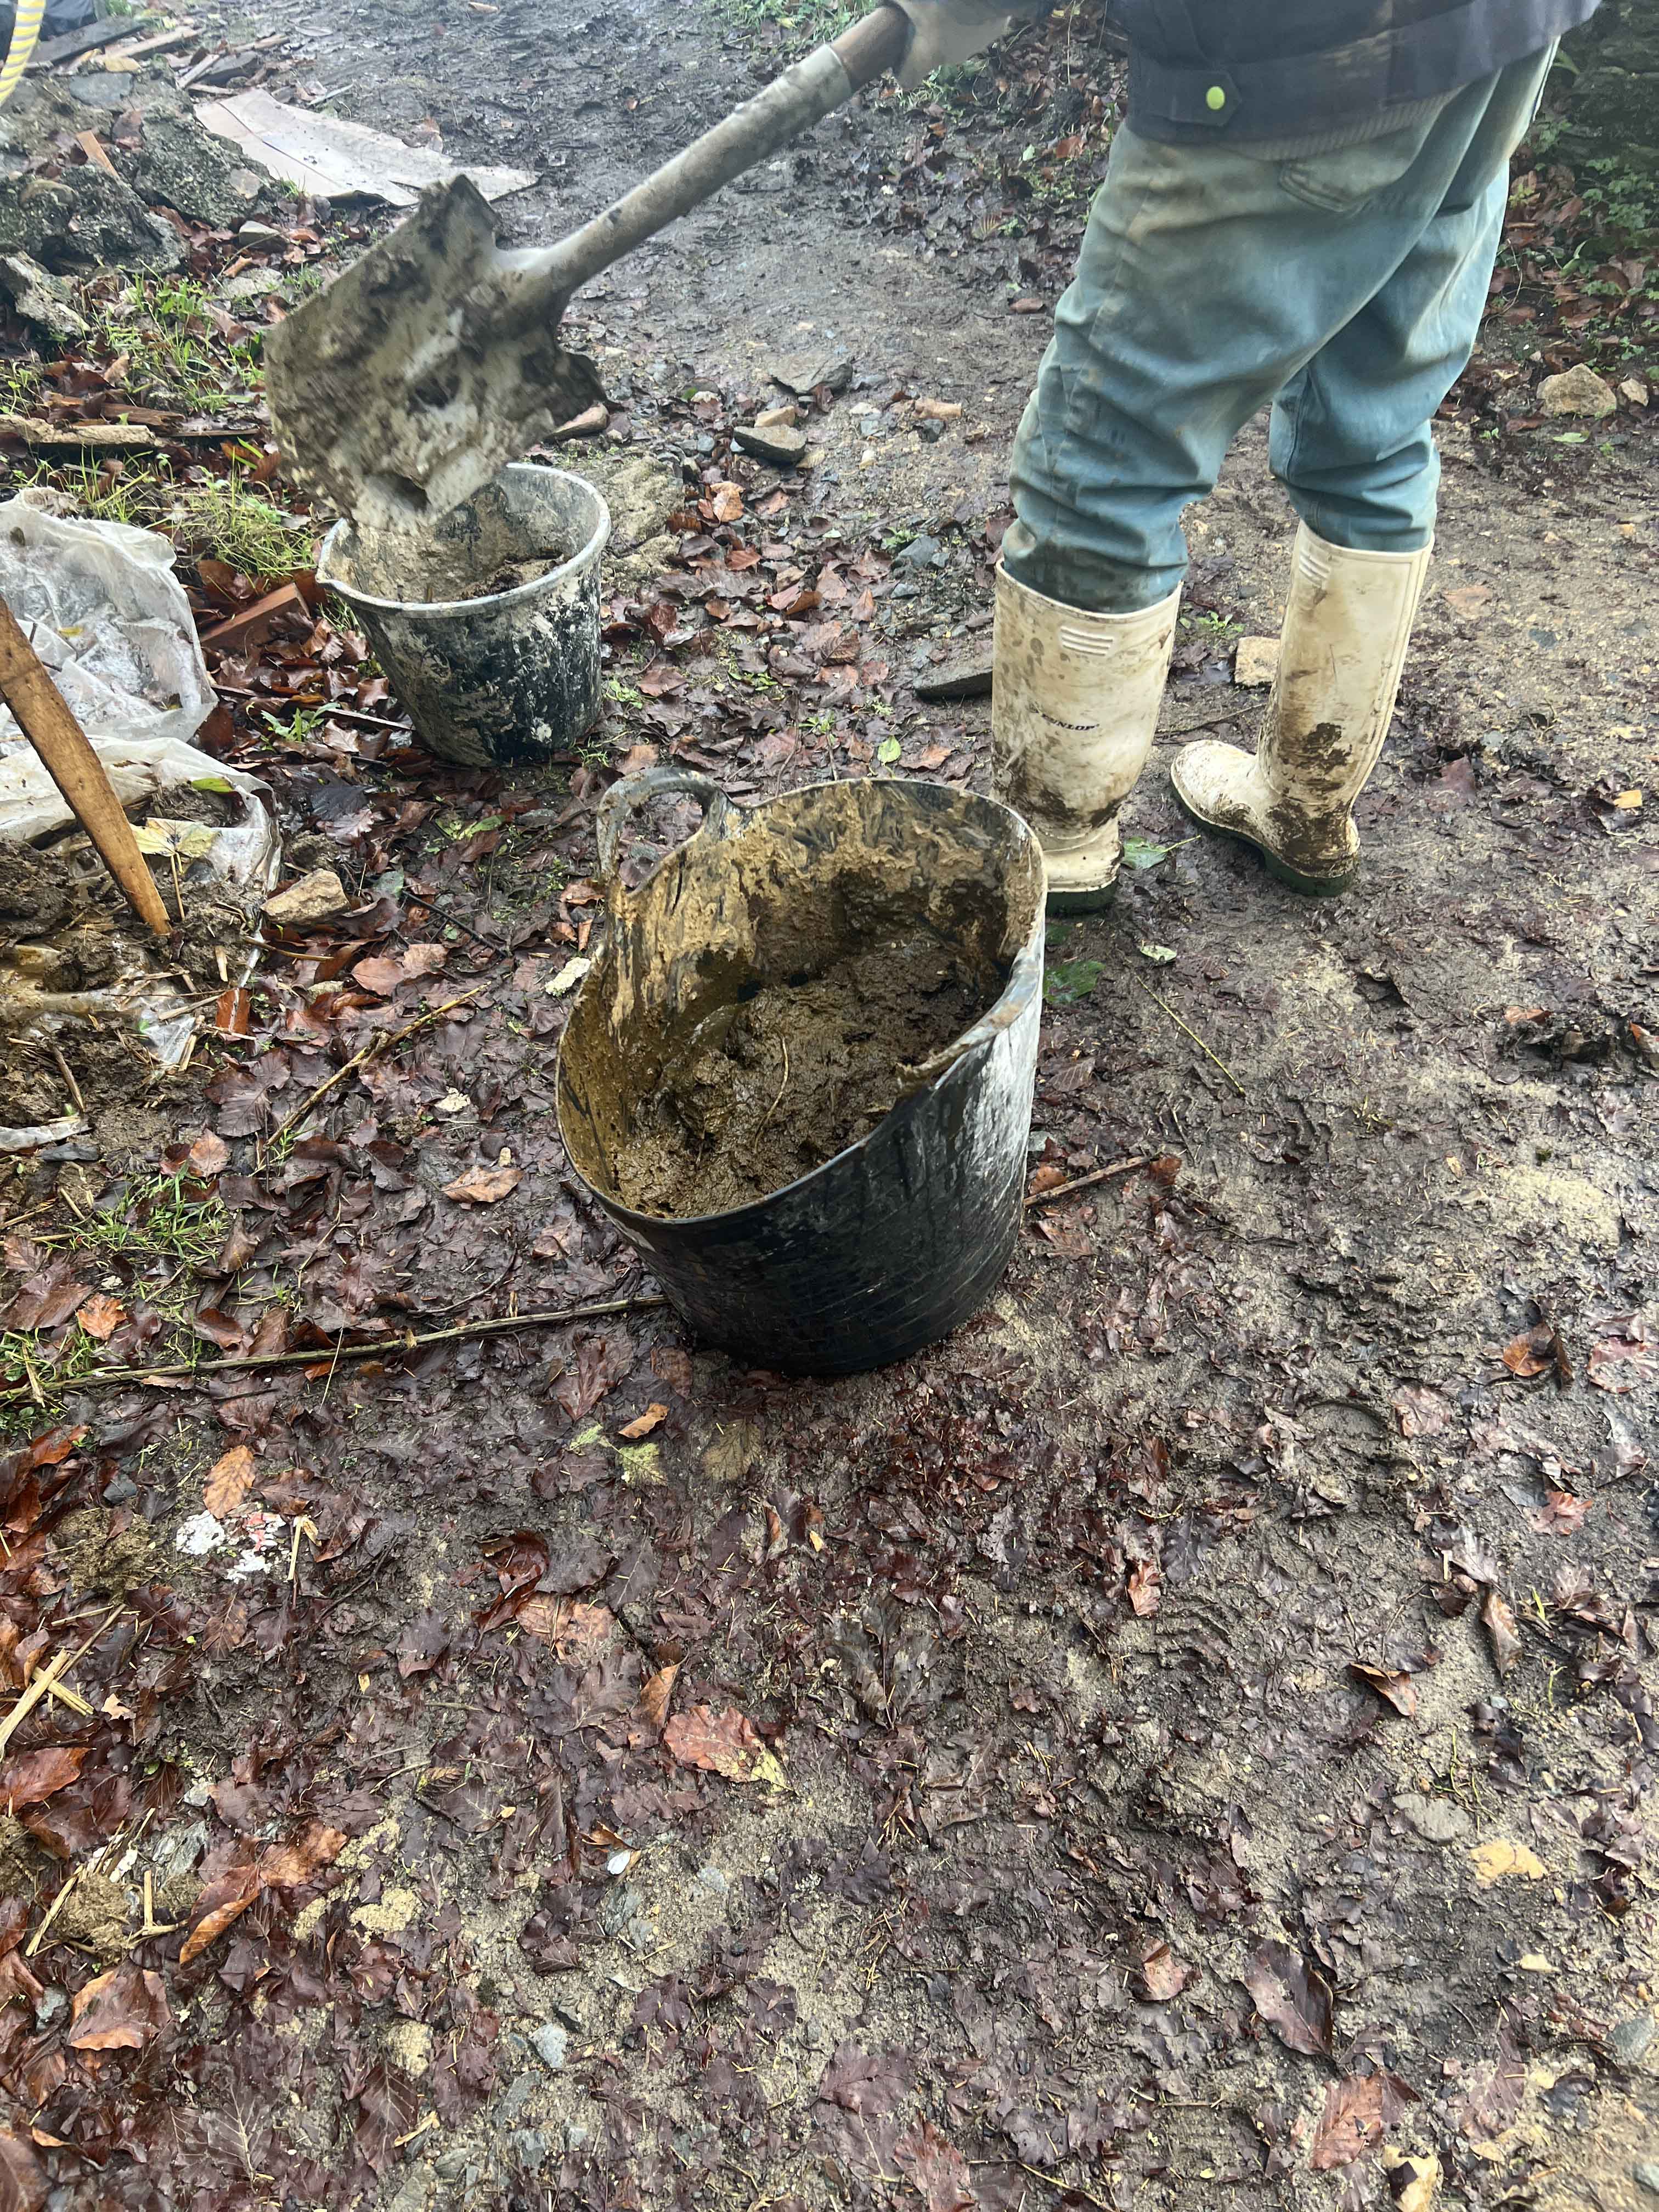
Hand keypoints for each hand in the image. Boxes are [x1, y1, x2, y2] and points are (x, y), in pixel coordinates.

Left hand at [892, 0, 1013, 89]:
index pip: (906, 79)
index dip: (900, 69)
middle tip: (923, 12)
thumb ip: (893, 1)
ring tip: (948, 2)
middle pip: (931, 53)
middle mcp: (949, 58)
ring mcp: (973, 47)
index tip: (897, 56)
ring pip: (954, 39)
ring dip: (949, 24)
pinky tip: (968, 0)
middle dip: (924, 37)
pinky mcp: (992, 33)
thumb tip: (880, 2)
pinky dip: (970, 16)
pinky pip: (976, 26)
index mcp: (927, 55)